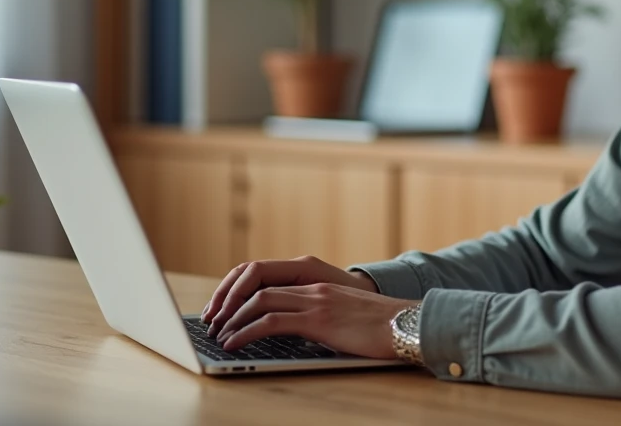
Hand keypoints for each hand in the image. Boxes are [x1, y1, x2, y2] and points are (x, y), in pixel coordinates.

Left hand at [213, 282, 416, 358]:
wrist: (407, 324)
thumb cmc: (380, 325)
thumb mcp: (342, 314)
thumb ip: (319, 313)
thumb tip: (294, 330)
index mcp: (316, 281)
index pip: (266, 277)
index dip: (239, 290)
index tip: (223, 308)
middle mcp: (312, 285)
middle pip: (256, 283)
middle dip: (228, 303)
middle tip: (213, 322)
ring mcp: (314, 300)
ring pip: (258, 301)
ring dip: (232, 318)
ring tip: (219, 335)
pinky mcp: (318, 319)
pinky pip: (270, 322)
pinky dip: (246, 332)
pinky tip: (234, 344)